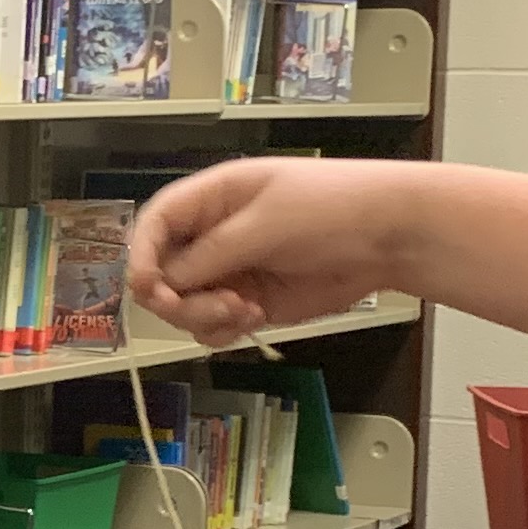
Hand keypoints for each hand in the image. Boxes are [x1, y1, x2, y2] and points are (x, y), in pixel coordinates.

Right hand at [125, 158, 409, 343]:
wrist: (387, 236)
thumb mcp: (264, 224)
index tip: (147, 288)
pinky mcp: (250, 301)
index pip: (155, 224)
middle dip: (179, 297)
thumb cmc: (330, 208)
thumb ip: (211, 253)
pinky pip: (213, 326)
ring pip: (184, 306)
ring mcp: (231, 271)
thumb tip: (166, 282)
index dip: (140, 255)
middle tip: (216, 306)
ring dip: (204, 316)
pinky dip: (223, 330)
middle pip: (163, 274)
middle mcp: (213, 235)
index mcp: (212, 198)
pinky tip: (255, 317)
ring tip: (245, 310)